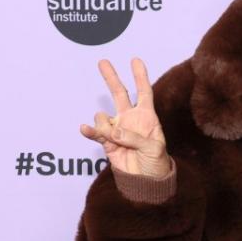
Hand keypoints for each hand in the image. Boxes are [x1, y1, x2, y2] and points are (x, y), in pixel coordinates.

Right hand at [79, 58, 170, 177]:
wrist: (146, 180)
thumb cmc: (157, 162)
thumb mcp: (154, 148)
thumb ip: (135, 137)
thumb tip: (114, 130)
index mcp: (147, 117)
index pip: (144, 92)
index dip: (140, 76)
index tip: (135, 60)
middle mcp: (130, 119)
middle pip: (119, 94)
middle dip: (111, 78)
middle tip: (103, 62)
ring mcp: (117, 129)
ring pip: (104, 117)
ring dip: (106, 125)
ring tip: (115, 139)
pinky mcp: (106, 142)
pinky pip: (95, 132)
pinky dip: (89, 130)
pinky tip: (85, 129)